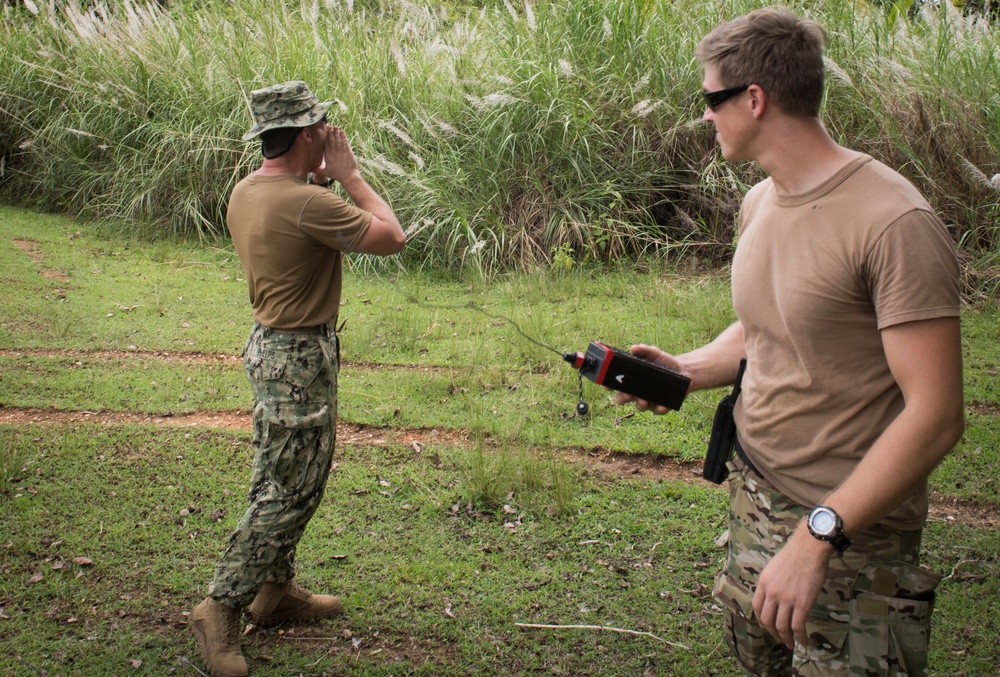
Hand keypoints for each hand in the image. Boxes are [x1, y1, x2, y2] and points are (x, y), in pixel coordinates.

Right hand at [313, 126, 359, 184]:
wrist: (348, 177)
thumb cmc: (337, 175)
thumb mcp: (325, 172)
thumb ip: (317, 169)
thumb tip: (309, 169)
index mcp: (328, 156)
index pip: (326, 144)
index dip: (325, 137)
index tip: (324, 132)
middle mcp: (334, 153)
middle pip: (331, 140)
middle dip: (330, 133)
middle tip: (329, 126)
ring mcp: (341, 152)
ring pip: (338, 140)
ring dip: (336, 133)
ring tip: (335, 127)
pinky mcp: (348, 152)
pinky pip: (345, 143)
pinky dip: (343, 137)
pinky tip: (342, 132)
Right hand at [611, 344, 683, 414]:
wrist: (684, 370)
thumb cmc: (665, 362)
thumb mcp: (655, 354)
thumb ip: (644, 350)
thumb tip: (634, 348)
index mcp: (632, 380)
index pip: (616, 384)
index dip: (609, 385)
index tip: (607, 385)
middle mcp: (637, 392)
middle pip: (622, 399)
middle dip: (622, 398)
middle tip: (626, 394)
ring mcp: (649, 400)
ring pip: (639, 406)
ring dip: (640, 404)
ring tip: (644, 400)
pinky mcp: (661, 405)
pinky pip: (657, 410)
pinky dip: (659, 409)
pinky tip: (661, 405)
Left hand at [751, 523, 833, 647]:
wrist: (809, 549)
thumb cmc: (794, 555)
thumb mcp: (773, 568)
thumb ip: (771, 583)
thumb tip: (773, 596)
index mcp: (763, 583)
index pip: (757, 608)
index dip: (761, 621)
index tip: (766, 627)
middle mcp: (772, 593)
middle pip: (767, 620)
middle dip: (773, 633)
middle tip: (779, 639)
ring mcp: (786, 599)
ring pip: (782, 627)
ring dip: (786, 639)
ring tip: (790, 644)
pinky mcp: (802, 603)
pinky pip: (798, 627)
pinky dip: (800, 638)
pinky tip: (804, 642)